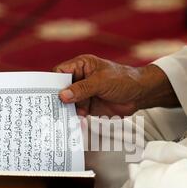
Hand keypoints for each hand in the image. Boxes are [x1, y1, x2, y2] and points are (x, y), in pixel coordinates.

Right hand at [53, 54, 178, 116]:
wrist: (140, 94)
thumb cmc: (124, 79)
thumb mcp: (101, 82)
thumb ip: (82, 89)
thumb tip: (62, 96)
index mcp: (81, 65)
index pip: (60, 72)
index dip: (52, 82)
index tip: (46, 93)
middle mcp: (80, 78)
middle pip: (61, 88)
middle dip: (57, 98)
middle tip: (50, 108)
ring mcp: (84, 93)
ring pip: (68, 102)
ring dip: (66, 110)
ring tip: (61, 118)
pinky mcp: (89, 106)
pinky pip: (77, 112)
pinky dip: (74, 117)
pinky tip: (72, 122)